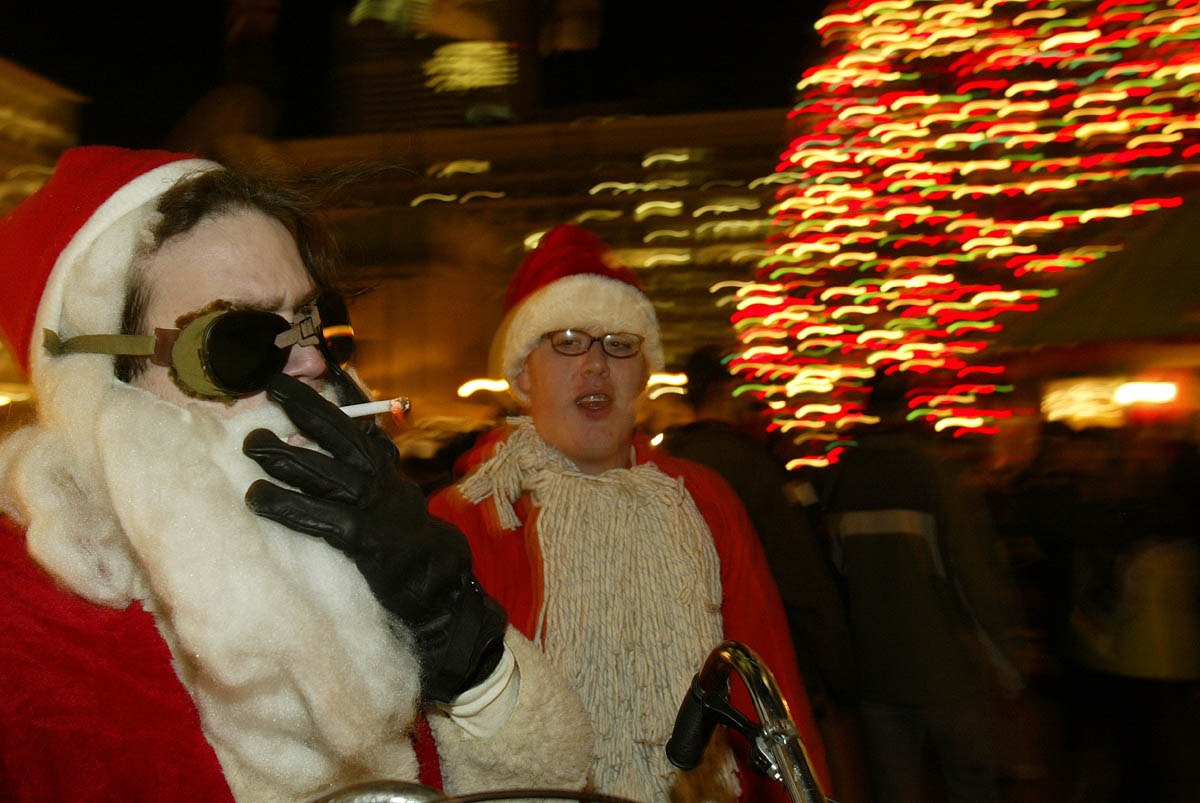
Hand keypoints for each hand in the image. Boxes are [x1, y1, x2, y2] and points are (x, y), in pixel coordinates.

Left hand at [243, 374, 505, 702]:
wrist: (443, 591)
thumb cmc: (405, 551)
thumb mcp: (390, 504)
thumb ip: (363, 478)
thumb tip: (318, 454)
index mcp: (387, 471)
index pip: (364, 423)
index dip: (341, 394)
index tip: (317, 363)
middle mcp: (384, 481)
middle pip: (343, 434)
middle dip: (307, 406)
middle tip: (272, 386)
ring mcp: (377, 508)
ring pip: (327, 472)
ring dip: (287, 455)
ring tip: (252, 443)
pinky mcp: (367, 539)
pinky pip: (322, 517)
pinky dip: (289, 505)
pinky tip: (259, 497)